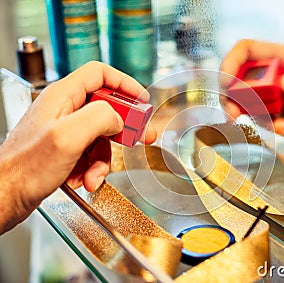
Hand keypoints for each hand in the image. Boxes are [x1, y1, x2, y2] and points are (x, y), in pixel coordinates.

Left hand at [0, 61, 156, 233]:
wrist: (4, 196)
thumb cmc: (24, 169)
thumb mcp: (68, 137)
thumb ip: (99, 118)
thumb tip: (118, 120)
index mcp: (63, 97)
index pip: (100, 75)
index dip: (124, 84)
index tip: (141, 99)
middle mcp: (64, 110)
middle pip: (106, 107)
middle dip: (125, 126)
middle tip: (141, 135)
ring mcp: (65, 131)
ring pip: (101, 136)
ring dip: (103, 159)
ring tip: (94, 174)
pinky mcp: (65, 150)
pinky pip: (91, 154)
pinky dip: (92, 169)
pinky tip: (84, 179)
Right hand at [220, 39, 283, 136]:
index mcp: (281, 58)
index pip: (246, 51)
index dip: (231, 63)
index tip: (228, 83)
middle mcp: (272, 77)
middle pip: (238, 85)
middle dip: (234, 102)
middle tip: (237, 116)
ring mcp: (273, 98)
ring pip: (247, 110)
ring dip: (259, 122)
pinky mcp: (278, 117)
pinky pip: (264, 126)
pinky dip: (274, 132)